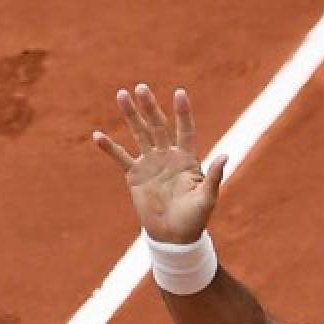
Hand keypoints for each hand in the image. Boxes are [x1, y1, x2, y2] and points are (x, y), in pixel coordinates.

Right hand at [93, 84, 228, 242]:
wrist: (173, 236)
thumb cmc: (195, 219)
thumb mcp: (207, 199)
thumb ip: (215, 177)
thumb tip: (226, 156)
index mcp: (187, 159)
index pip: (185, 130)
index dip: (183, 113)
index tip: (180, 93)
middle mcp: (168, 156)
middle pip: (158, 126)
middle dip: (150, 107)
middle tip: (141, 88)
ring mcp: (150, 163)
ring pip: (139, 134)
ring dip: (131, 115)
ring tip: (122, 94)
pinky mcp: (135, 175)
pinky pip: (121, 157)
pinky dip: (109, 147)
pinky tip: (97, 135)